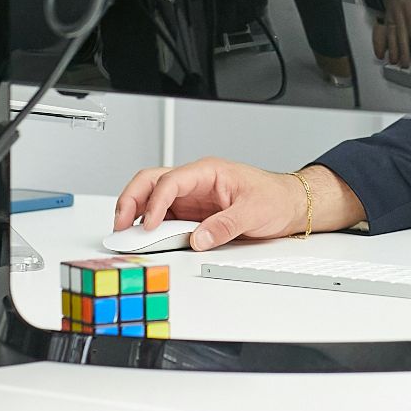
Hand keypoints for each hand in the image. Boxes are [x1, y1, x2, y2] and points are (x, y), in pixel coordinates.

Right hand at [112, 157, 305, 252]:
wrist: (288, 204)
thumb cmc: (274, 198)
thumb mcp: (253, 212)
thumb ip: (225, 225)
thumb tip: (198, 238)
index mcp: (208, 171)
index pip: (171, 181)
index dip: (155, 203)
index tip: (149, 225)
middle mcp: (195, 182)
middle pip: (151, 182)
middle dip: (131, 201)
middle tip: (121, 226)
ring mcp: (191, 197)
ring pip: (152, 197)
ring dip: (136, 213)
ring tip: (126, 235)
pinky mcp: (192, 213)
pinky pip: (164, 216)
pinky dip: (150, 226)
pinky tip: (144, 239)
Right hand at [372, 0, 410, 68]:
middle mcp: (406, 21)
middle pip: (406, 38)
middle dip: (405, 53)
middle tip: (406, 65)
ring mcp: (395, 22)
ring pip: (393, 37)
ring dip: (393, 50)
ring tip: (394, 62)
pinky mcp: (386, 24)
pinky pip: (382, 36)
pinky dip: (380, 46)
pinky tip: (381, 55)